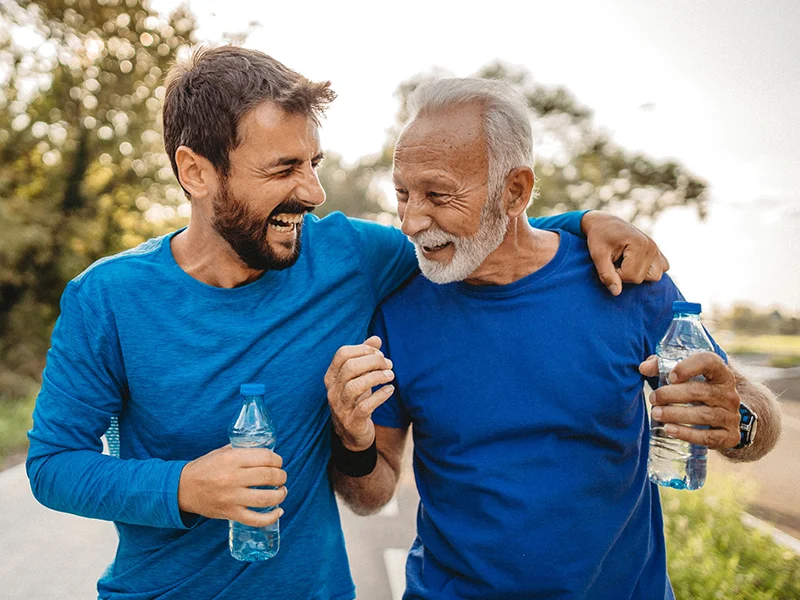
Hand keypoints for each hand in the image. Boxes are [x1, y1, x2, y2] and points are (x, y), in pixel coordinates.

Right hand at [178, 445, 287, 526]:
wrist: (182, 489)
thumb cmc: (205, 468)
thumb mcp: (222, 452)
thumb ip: (243, 450)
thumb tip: (266, 451)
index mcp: (232, 459)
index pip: (265, 457)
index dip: (277, 460)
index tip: (279, 462)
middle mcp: (232, 478)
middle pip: (269, 477)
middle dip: (281, 476)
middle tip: (281, 477)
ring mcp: (232, 498)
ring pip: (266, 498)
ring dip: (280, 494)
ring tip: (282, 491)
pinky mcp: (230, 513)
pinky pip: (255, 519)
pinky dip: (271, 517)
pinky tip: (278, 512)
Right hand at [324, 336, 394, 450]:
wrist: (353, 435)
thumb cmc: (356, 400)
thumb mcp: (358, 378)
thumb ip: (365, 357)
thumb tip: (376, 338)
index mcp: (332, 376)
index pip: (342, 354)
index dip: (363, 349)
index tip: (379, 354)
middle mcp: (333, 391)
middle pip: (350, 368)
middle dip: (373, 362)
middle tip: (389, 364)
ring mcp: (340, 407)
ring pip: (355, 386)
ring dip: (376, 377)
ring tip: (390, 375)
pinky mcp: (352, 422)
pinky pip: (365, 407)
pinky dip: (379, 396)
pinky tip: (390, 390)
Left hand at [581, 211, 669, 295]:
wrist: (603, 223)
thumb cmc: (598, 238)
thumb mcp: (597, 255)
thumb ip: (606, 274)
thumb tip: (617, 293)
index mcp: (640, 244)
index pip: (631, 276)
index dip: (615, 275)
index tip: (608, 263)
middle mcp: (652, 246)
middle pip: (641, 278)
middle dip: (624, 275)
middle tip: (615, 261)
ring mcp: (656, 249)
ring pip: (654, 277)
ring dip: (637, 274)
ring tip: (624, 262)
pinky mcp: (657, 252)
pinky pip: (661, 269)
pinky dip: (648, 270)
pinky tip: (635, 262)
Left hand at [639, 353, 740, 448]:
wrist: (722, 418)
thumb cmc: (697, 390)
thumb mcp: (684, 375)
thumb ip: (663, 366)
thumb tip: (643, 368)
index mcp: (721, 373)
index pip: (710, 362)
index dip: (688, 367)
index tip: (670, 376)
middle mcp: (730, 394)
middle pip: (700, 391)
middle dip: (671, 395)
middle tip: (653, 399)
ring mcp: (732, 416)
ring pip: (703, 415)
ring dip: (675, 414)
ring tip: (655, 413)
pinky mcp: (730, 437)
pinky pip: (708, 437)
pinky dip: (687, 434)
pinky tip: (669, 430)